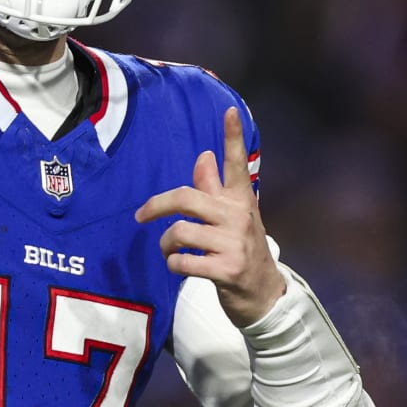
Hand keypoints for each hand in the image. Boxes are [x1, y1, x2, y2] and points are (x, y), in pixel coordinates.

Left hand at [135, 106, 285, 327]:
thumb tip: (204, 156)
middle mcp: (239, 217)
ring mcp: (234, 243)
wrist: (265, 296)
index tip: (229, 110)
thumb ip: (215, 189)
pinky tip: (180, 266)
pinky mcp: (226, 269)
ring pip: (180, 231)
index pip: (237, 164)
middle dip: (157, 205)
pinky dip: (173, 264)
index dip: (233, 137)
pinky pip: (182, 260)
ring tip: (170, 251)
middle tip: (141, 216)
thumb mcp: (233, 219)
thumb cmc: (243, 252)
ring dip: (165, 244)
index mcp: (241, 200)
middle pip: (187, 197)